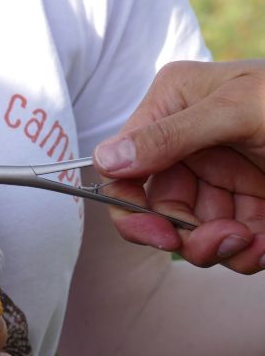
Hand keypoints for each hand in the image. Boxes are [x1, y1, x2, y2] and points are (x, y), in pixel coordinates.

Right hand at [93, 59, 264, 272]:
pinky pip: (229, 241)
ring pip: (191, 230)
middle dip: (184, 233)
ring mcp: (218, 174)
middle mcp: (187, 140)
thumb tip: (106, 159)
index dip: (130, 202)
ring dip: (219, 247)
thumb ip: (172, 134)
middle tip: (220, 243)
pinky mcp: (248, 203)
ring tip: (255, 242)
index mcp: (174, 103)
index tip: (156, 235)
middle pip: (157, 204)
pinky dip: (247, 252)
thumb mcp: (241, 109)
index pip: (125, 161)